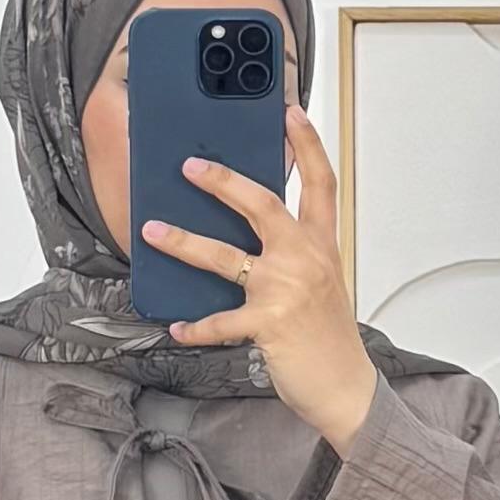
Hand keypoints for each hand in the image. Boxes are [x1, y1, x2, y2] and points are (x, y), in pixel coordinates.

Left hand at [138, 105, 376, 451]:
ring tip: (153, 232)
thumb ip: (293, 254)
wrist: (345, 386)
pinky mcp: (268, 324)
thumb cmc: (328, 337)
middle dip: (222, 180)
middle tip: (190, 165)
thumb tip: (246, 237)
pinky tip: (176, 327)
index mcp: (322, 245)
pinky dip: (196, 327)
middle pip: (262, 204)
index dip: (307, 145)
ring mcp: (286, 290)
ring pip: (226, 256)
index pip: (320, 184)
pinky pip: (220, 321)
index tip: (291, 113)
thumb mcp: (320, 283)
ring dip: (184, 242)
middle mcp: (305, 260)